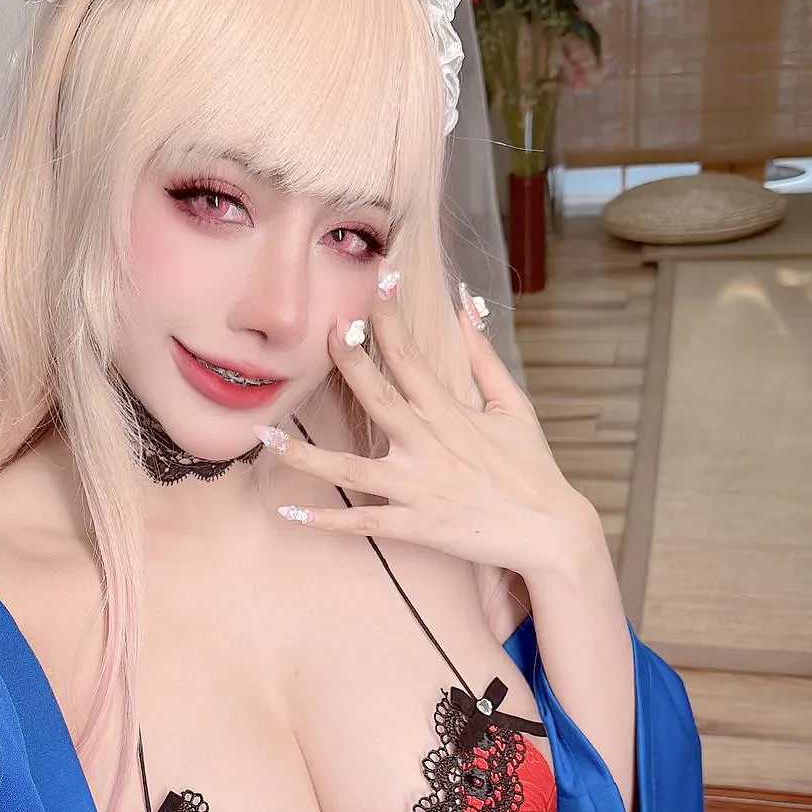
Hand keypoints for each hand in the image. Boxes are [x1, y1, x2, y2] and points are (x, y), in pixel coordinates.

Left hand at [255, 275, 595, 583]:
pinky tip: (287, 509)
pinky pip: (361, 522)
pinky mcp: (413, 525)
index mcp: (450, 412)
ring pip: (349, 468)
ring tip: (262, 436)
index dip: (390, 317)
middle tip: (321, 333)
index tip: (376, 281)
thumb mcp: (513, 404)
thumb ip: (482, 355)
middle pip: (377, 398)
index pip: (411, 356)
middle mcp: (427, 445)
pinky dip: (324, 520)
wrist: (548, 531)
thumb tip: (465, 304)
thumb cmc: (530, 466)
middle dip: (348, 362)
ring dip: (304, 453)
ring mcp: (417, 487)